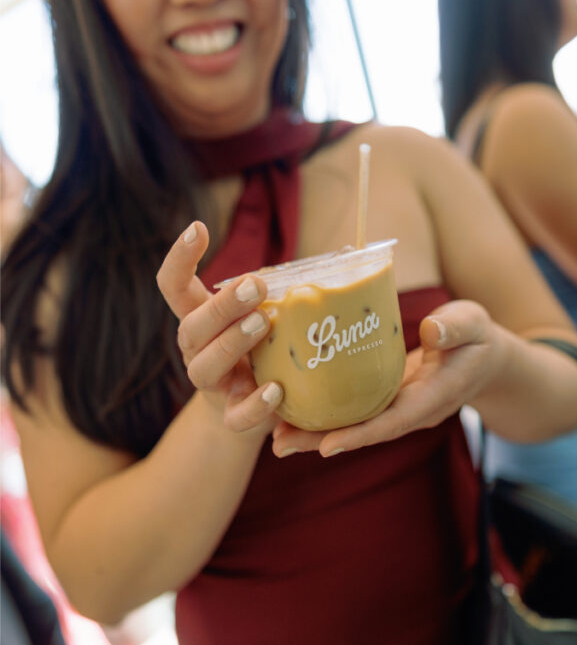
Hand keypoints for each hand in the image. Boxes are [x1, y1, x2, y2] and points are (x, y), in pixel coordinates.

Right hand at [156, 222, 283, 430]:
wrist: (250, 409)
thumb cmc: (260, 348)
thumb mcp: (260, 315)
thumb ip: (275, 294)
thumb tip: (335, 261)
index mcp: (200, 319)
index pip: (174, 286)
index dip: (178, 258)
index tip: (197, 228)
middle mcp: (197, 350)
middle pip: (190, 327)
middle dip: (221, 305)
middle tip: (254, 285)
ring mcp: (212, 385)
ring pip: (204, 367)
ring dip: (231, 343)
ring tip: (262, 324)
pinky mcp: (232, 417)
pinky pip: (235, 416)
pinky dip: (254, 404)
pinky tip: (276, 389)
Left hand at [272, 299, 503, 455]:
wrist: (484, 358)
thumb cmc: (476, 337)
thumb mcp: (473, 324)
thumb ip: (455, 328)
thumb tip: (431, 332)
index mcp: (433, 397)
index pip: (394, 421)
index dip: (361, 435)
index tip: (327, 446)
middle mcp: (410, 411)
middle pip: (363, 433)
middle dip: (321, 442)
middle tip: (278, 446)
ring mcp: (396, 408)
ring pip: (353, 427)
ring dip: (314, 434)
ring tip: (273, 438)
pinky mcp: (384, 399)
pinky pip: (352, 413)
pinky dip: (323, 415)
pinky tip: (289, 411)